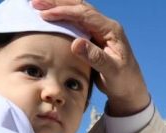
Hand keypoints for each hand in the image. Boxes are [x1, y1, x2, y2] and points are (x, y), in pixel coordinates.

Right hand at [33, 0, 149, 115]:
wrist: (130, 90)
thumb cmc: (124, 81)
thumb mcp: (112, 72)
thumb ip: (95, 57)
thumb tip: (76, 43)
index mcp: (111, 30)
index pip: (85, 14)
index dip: (64, 12)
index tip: (44, 14)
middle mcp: (105, 26)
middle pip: (79, 7)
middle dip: (57, 3)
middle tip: (34, 2)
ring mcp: (99, 30)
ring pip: (76, 12)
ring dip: (58, 7)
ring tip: (37, 5)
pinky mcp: (93, 37)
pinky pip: (75, 22)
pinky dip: (61, 17)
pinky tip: (49, 16)